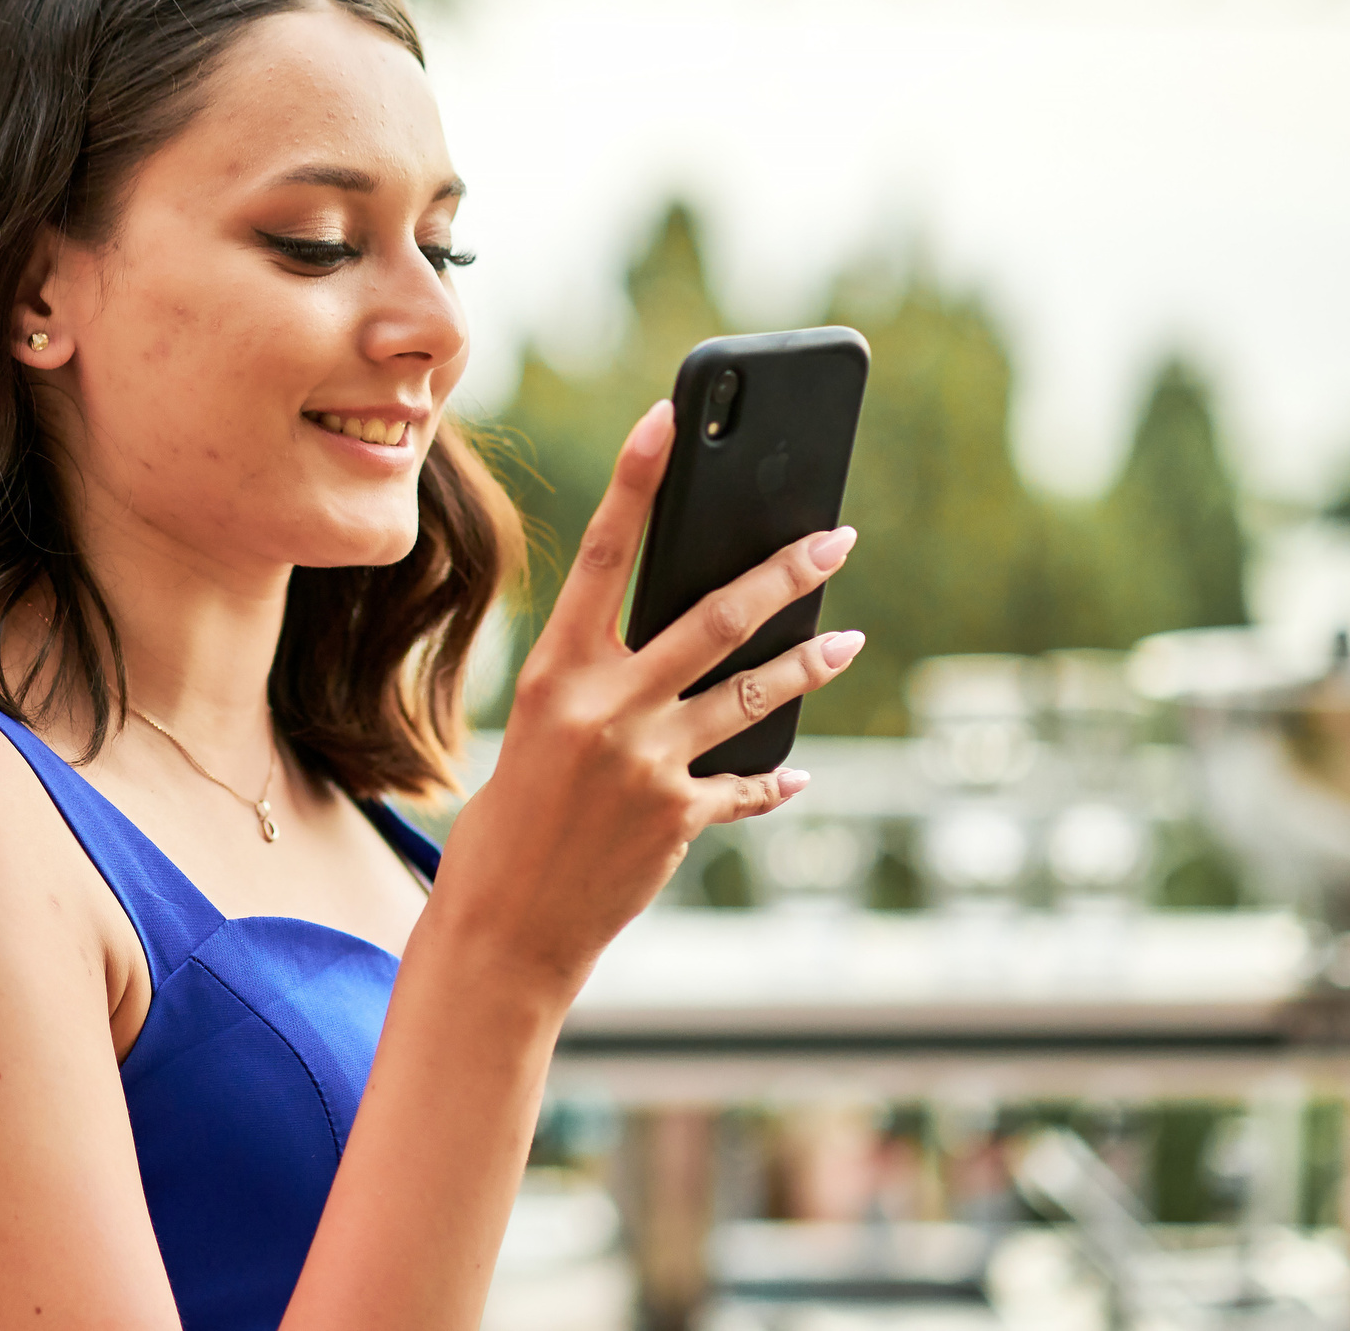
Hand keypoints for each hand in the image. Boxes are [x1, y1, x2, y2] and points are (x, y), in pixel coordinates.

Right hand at [440, 399, 862, 990]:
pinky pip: (745, 784)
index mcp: (554, 673)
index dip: (638, 481)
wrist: (503, 928)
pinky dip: (772, 779)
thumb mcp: (539, 731)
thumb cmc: (507, 822)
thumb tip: (686, 657)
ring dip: (809, 665)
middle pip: (715, 618)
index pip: (603, 554)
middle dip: (786, 573)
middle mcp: (605, 708)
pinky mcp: (680, 819)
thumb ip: (602, 689)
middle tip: (837, 538)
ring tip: (846, 642)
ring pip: (752, 695)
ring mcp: (649, 765)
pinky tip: (797, 774)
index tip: (671, 420)